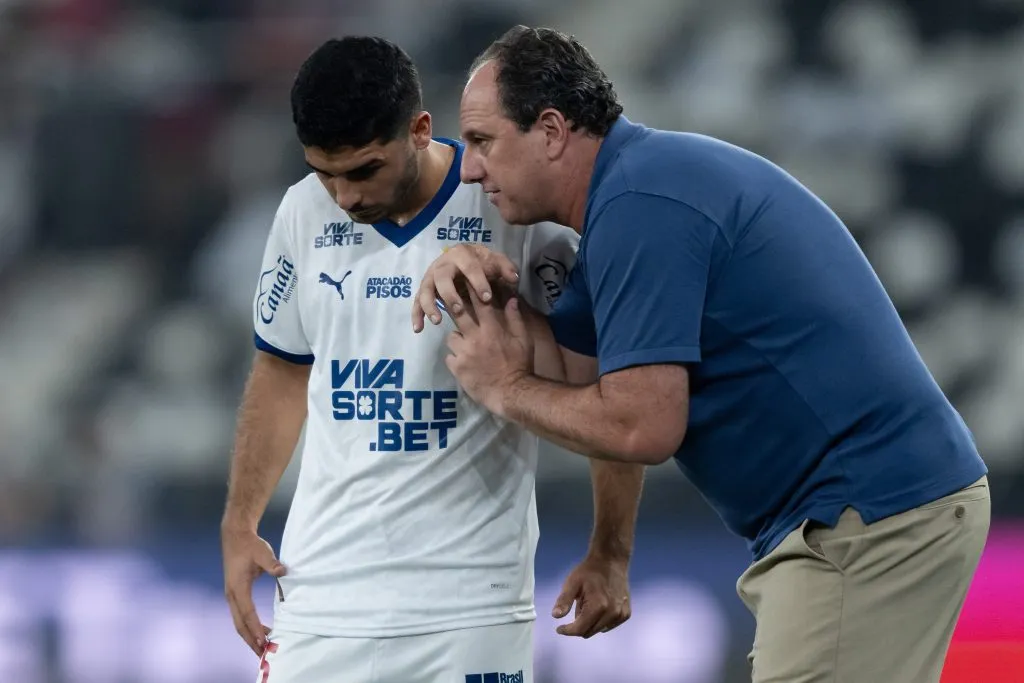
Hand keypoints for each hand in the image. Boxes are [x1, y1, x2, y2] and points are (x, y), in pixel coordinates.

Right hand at [222, 525, 286, 654]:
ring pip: (238, 622)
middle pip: (239, 624)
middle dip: (251, 640)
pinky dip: (248, 627)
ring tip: (262, 647)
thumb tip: (282, 572)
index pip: (247, 613)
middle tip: (263, 653)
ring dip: (249, 636)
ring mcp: (231, 595)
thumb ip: (272, 563)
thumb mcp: (262, 552)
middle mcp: (231, 595)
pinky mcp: (234, 594)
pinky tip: (260, 631)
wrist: (235, 536)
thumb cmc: (249, 544)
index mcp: (238, 587)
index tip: (264, 640)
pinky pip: (240, 616)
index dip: (255, 628)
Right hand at [412, 244, 518, 331]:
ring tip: (437, 320)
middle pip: (442, 277)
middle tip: (459, 309)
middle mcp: (442, 264)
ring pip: (425, 290)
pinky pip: (417, 302)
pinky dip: (416, 315)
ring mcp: (431, 277)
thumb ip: (506, 268)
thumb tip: (514, 278)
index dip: (478, 282)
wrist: (467, 259)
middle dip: (450, 293)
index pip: (469, 266)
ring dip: (429, 305)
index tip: (487, 298)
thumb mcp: (496, 261)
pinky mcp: (424, 289)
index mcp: (461, 254)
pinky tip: (419, 329)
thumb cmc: (482, 262)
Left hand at [445, 289, 532, 414]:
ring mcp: (463, 353)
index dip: (471, 290)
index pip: (479, 303)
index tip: (465, 281)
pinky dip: (455, 358)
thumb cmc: (520, 365)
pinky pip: (449, 357)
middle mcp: (474, 338)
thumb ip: (515, 319)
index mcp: (491, 329)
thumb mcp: (524, 340)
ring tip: (464, 345)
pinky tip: (462, 362)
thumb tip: (511, 299)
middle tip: (454, 307)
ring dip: (457, 339)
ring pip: (451, 337)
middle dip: (455, 308)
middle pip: (458, 315)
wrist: (511, 393)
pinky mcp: (457, 368)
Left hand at [552, 554, 631, 637]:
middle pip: (589, 632)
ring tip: (589, 603)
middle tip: (578, 605)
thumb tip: (555, 616)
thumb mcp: (572, 583)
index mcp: (598, 606)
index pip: (580, 629)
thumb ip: (564, 600)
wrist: (611, 560)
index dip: (567, 631)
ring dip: (590, 622)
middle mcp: (612, 613)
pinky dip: (601, 621)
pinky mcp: (626, 614)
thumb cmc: (589, 571)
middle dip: (579, 624)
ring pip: (598, 630)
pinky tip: (600, 606)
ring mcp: (621, 615)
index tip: (559, 628)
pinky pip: (609, 626)